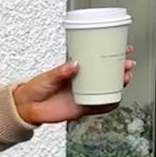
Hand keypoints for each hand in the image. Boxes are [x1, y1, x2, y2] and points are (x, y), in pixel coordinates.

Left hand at [13, 50, 136, 124]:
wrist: (28, 108)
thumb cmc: (36, 89)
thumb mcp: (48, 77)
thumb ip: (61, 72)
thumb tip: (74, 65)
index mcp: (76, 71)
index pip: (98, 60)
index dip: (112, 54)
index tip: (123, 48)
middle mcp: (83, 82)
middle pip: (108, 74)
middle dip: (121, 68)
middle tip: (127, 63)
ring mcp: (85, 95)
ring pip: (108, 89)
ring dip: (119, 84)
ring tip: (125, 77)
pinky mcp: (83, 108)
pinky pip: (100, 106)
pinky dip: (110, 103)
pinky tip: (117, 98)